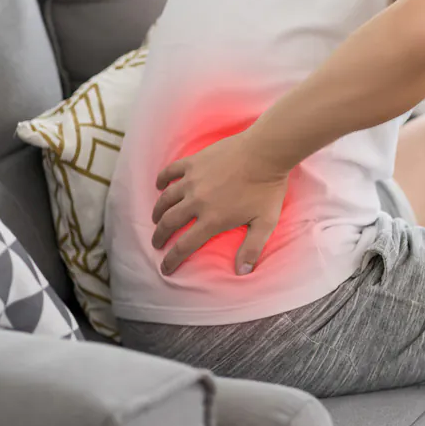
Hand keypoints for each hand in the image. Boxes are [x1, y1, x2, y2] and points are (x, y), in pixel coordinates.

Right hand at [151, 131, 288, 275]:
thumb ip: (252, 249)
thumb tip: (242, 273)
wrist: (265, 152)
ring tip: (156, 218)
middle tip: (156, 242)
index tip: (165, 268)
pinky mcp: (194, 162)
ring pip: (166, 199)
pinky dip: (162, 179)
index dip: (172, 260)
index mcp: (212, 220)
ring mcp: (193, 180)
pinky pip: (170, 171)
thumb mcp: (265, 223)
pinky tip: (159, 185)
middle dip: (159, 236)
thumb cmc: (267, 188)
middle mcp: (197, 202)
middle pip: (169, 223)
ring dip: (158, 211)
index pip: (184, 246)